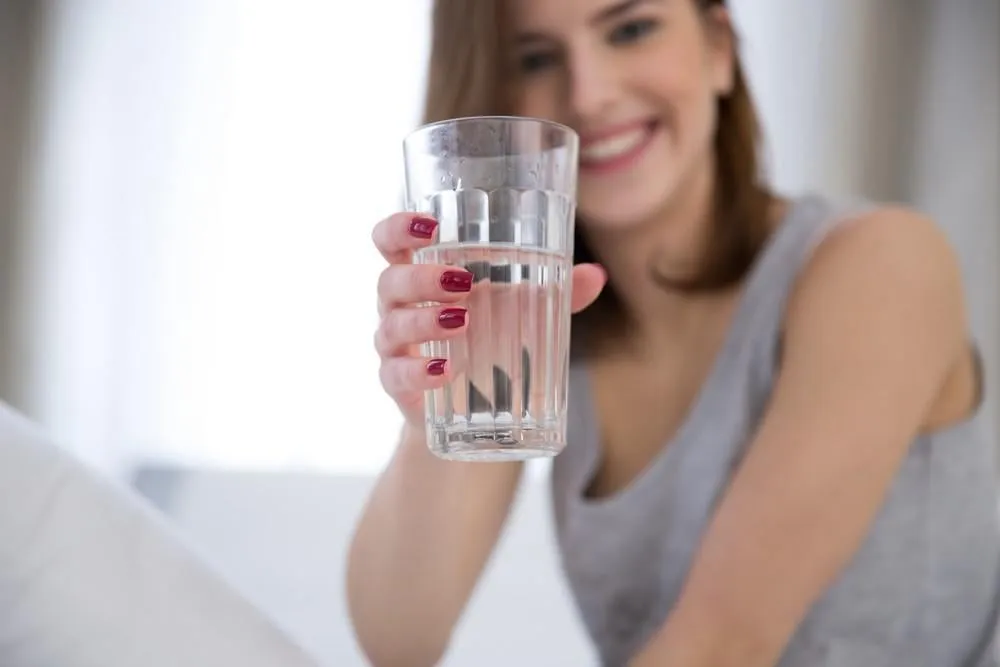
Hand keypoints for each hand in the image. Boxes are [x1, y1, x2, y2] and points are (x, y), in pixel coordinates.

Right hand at [372, 212, 604, 426]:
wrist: (475, 404)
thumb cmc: (490, 336)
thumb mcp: (523, 308)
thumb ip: (556, 290)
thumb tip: (596, 274)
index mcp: (421, 273)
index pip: (390, 241)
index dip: (399, 227)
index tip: (429, 224)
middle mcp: (400, 306)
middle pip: (389, 281)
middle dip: (420, 277)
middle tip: (461, 280)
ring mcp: (395, 346)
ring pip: (391, 326)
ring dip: (423, 321)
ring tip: (461, 320)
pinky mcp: (399, 384)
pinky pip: (395, 375)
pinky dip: (418, 372)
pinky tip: (444, 371)